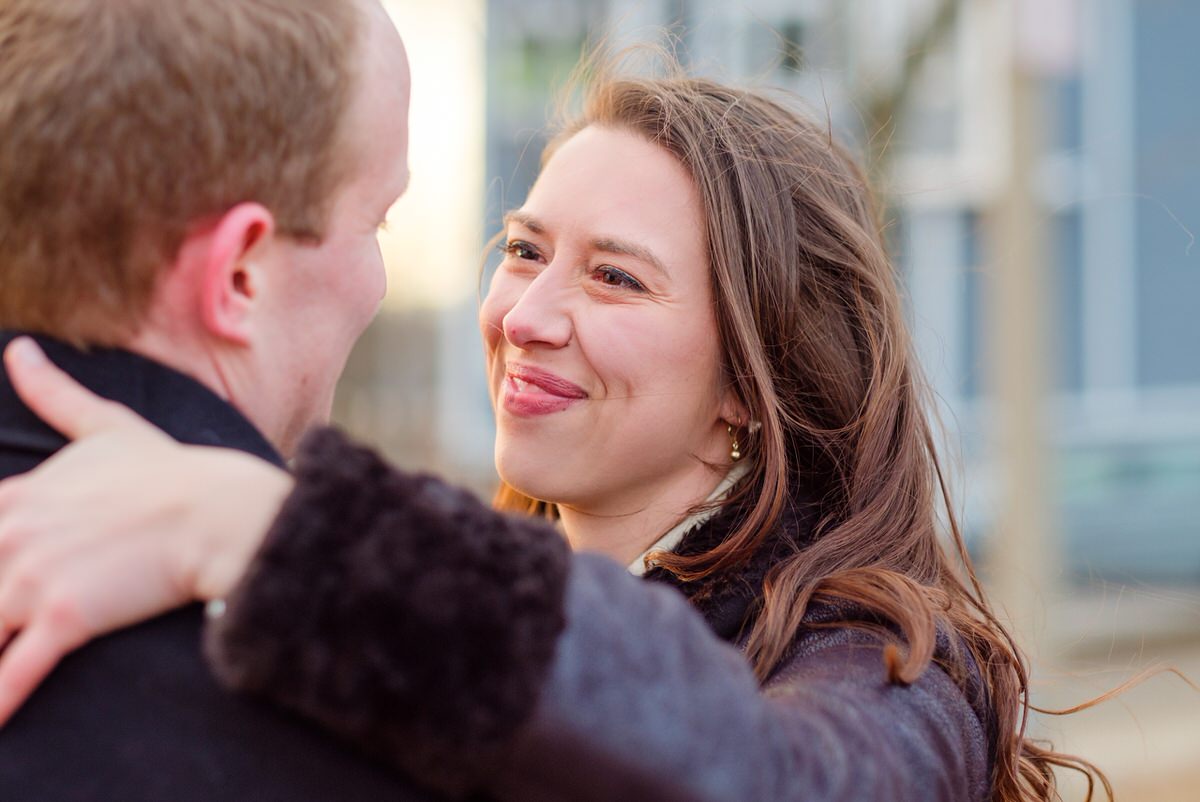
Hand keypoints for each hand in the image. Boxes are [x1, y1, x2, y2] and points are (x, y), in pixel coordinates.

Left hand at [0, 338, 292, 725]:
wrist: (222, 509)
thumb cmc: (172, 472)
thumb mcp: (106, 428)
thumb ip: (53, 394)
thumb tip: (17, 351)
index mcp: (19, 500)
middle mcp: (14, 536)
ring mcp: (35, 580)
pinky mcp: (66, 619)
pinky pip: (13, 672)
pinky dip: (0, 699)